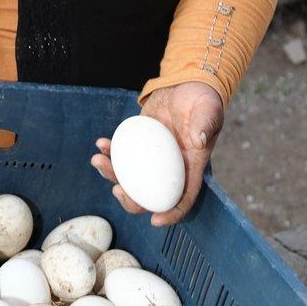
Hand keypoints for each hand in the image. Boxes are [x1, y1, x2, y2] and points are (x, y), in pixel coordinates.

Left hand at [91, 81, 223, 225]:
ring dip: (112, 173)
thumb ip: (206, 124)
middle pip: (150, 194)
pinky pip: (122, 153)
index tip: (154, 220)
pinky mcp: (139, 141)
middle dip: (131, 200)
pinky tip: (100, 143)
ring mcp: (152, 156)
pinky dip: (110, 151)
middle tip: (116, 190)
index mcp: (191, 167)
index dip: (171, 213)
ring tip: (97, 160)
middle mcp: (169, 167)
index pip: (183, 197)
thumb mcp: (209, 110)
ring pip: (131, 175)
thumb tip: (199, 141)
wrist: (187, 85)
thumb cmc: (203, 100)